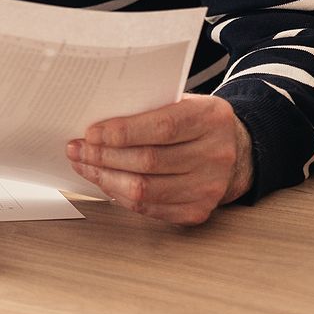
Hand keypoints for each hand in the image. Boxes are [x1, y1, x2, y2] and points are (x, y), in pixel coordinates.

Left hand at [67, 93, 253, 225]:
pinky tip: (105, 182)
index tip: (90, 133)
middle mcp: (215, 155)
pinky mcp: (199, 211)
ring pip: (146, 189)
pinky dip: (121, 196)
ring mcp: (210, 188)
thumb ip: (147, 108)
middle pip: (148, 161)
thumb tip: (96, 120)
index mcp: (210, 119)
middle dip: (103, 157)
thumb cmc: (196, 122)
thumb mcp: (181, 102)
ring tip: (84, 166)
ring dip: (105, 178)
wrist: (236, 151)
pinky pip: (150, 209)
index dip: (121, 132)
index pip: (161, 128)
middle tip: (77, 150)